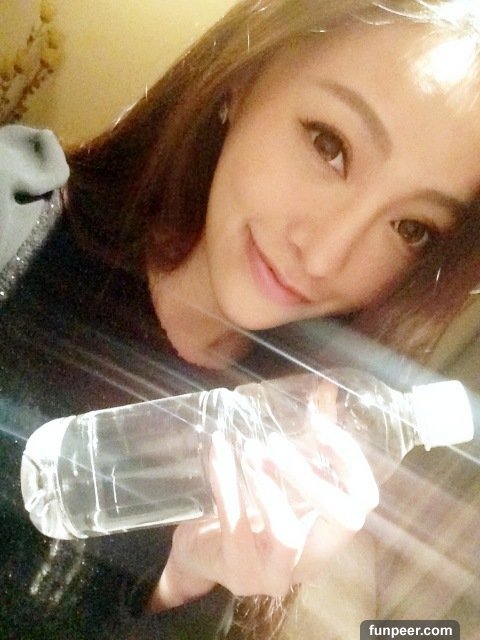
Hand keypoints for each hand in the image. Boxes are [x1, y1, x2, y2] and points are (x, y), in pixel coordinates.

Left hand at [148, 424, 377, 610]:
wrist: (202, 553)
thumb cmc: (248, 512)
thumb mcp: (280, 482)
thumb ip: (303, 446)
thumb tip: (324, 390)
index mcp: (328, 533)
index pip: (364, 498)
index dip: (349, 460)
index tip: (318, 426)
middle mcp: (313, 558)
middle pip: (344, 520)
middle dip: (311, 476)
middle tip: (275, 442)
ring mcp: (277, 572)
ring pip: (286, 532)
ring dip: (267, 485)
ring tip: (248, 450)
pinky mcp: (238, 571)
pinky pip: (235, 525)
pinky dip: (227, 483)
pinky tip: (219, 451)